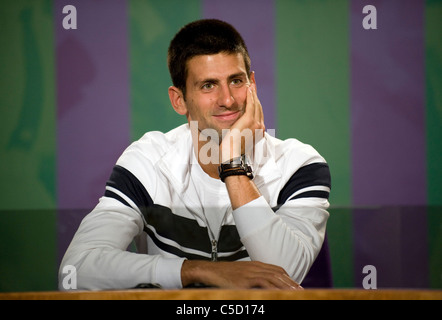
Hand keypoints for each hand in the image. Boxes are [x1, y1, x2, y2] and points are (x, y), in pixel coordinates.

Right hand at [181, 260, 302, 289]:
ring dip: (286, 286)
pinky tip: (278, 293)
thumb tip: (262, 285)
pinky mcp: (246, 280)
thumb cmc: (225, 275)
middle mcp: (256, 267)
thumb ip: (253, 277)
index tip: (296, 285)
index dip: (288, 277)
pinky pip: (263, 283)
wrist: (211, 271)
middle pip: (278, 274)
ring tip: (295, 293)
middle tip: (301, 291)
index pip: (277, 269)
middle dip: (291, 283)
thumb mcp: (242, 274)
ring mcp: (251, 273)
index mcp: (256, 265)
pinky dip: (273, 288)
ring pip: (274, 278)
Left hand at [219, 84, 264, 162]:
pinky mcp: (249, 121)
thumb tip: (232, 129)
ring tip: (251, 80)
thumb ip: (238, 132)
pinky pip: (251, 104)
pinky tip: (248, 87)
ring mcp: (255, 123)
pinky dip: (251, 95)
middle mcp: (259, 126)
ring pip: (256, 103)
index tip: (252, 91)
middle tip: (252, 81)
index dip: (255, 100)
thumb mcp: (237, 140)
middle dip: (255, 92)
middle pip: (258, 105)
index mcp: (257, 131)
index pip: (257, 112)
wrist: (232, 157)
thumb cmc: (231, 152)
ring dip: (253, 90)